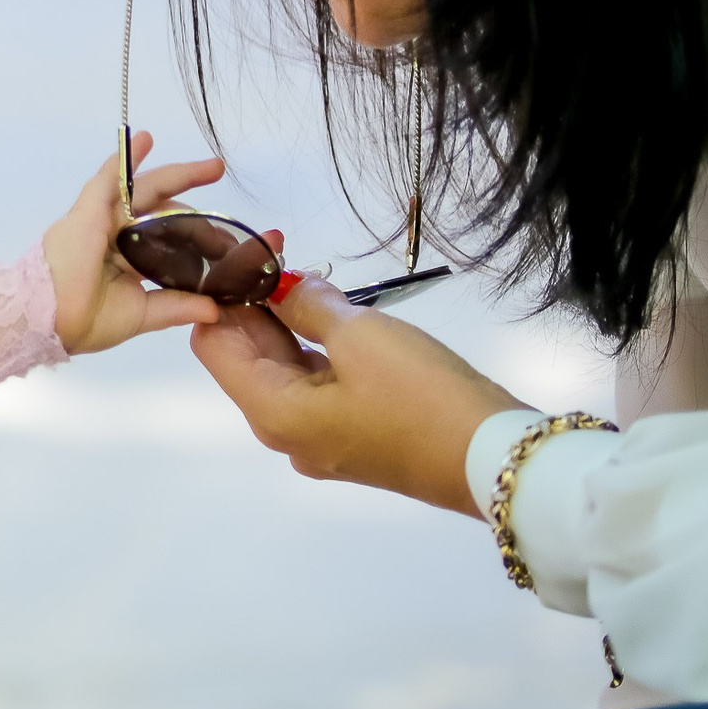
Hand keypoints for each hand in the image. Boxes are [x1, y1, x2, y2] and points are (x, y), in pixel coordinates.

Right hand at [46, 130, 224, 353]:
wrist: (46, 318)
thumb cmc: (84, 319)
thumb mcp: (141, 314)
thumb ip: (176, 307)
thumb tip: (215, 309)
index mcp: (128, 261)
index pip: (170, 241)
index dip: (199, 242)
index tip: (228, 251)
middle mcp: (118, 236)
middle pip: (164, 214)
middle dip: (198, 213)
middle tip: (228, 224)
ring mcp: (103, 221)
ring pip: (145, 192)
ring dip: (178, 175)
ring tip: (211, 168)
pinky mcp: (88, 211)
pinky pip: (107, 180)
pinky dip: (123, 160)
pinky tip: (144, 140)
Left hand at [191, 275, 526, 515]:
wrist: (494, 460)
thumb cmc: (422, 397)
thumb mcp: (361, 336)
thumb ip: (309, 305)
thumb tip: (285, 286)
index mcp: (272, 412)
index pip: (213, 345)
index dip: (220, 295)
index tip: (243, 251)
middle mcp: (284, 431)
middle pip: (246, 356)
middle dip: (255, 301)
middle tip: (277, 248)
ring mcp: (319, 438)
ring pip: (283, 368)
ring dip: (285, 320)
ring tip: (301, 270)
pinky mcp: (351, 434)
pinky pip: (316, 383)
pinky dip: (314, 345)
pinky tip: (326, 308)